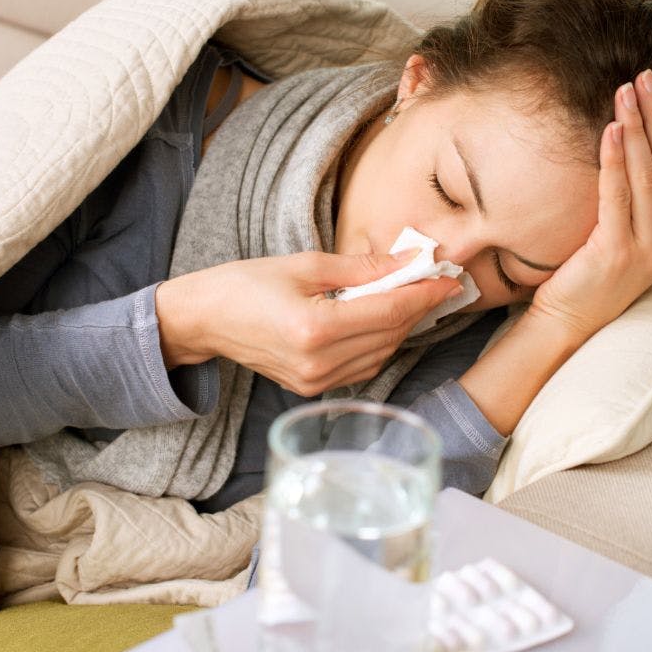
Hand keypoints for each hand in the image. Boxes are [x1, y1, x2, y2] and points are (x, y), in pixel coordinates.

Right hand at [156, 249, 460, 395]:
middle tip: (435, 282)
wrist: (204, 320)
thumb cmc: (246, 284)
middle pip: (390, 335)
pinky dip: (380, 343)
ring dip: (401, 326)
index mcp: (315, 328)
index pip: (389, 312)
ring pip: (381, 354)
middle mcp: (318, 363)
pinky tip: (383, 320)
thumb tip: (407, 262)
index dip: (423, 295)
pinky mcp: (312, 388)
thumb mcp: (305, 265)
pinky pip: (362, 367)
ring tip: (411, 297)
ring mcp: (315, 382)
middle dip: (417, 307)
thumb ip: (361, 268)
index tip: (448, 278)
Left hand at [529, 69, 651, 340]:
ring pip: (651, 175)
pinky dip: (615, 160)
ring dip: (637, 128)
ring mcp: (648, 249)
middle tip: (645, 78)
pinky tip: (608, 130)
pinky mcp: (616, 252)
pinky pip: (619, 196)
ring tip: (625, 93)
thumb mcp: (648, 243)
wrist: (571, 321)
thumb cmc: (600, 276)